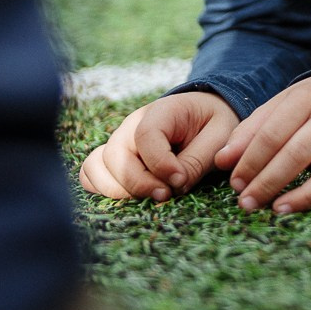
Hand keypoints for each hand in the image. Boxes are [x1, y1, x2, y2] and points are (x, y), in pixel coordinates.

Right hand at [78, 92, 238, 202]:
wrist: (204, 114)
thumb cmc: (212, 124)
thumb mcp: (219, 136)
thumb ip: (197, 160)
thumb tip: (175, 186)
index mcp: (160, 111)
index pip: (146, 135)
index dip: (160, 163)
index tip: (180, 180)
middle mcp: (131, 126)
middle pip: (116, 156)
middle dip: (140, 183)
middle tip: (167, 195)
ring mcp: (118, 142)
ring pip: (96, 167)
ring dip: (118, 190)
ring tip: (148, 197)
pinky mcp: (113, 159)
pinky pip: (91, 174)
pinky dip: (102, 189)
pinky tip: (130, 198)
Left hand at [217, 76, 310, 217]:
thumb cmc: (309, 105)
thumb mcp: (280, 106)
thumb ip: (250, 131)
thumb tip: (222, 161)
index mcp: (307, 99)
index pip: (273, 134)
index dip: (251, 161)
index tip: (235, 183)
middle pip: (299, 153)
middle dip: (269, 181)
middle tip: (247, 202)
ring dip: (305, 195)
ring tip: (279, 210)